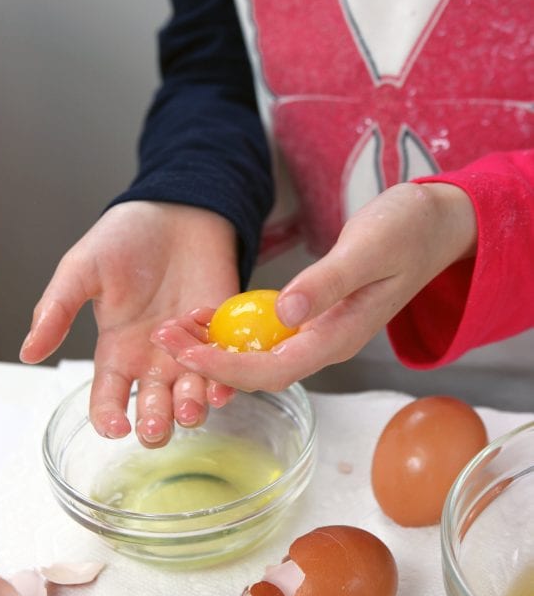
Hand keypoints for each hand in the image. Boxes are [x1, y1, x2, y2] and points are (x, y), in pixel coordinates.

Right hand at [20, 201, 238, 445]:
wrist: (177, 211)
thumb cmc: (125, 238)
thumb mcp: (82, 269)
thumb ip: (57, 310)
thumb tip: (27, 352)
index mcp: (116, 351)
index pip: (108, 399)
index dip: (108, 418)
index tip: (114, 427)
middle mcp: (153, 360)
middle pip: (153, 408)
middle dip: (154, 423)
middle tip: (155, 427)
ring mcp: (190, 350)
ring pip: (190, 397)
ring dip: (190, 409)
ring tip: (187, 408)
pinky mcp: (222, 336)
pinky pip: (226, 369)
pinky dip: (225, 382)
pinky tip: (222, 386)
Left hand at [152, 182, 476, 390]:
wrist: (433, 225)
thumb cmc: (407, 231)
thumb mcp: (368, 250)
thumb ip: (328, 283)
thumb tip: (285, 314)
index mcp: (340, 337)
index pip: (274, 370)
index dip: (226, 367)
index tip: (186, 354)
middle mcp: (326, 343)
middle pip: (258, 370)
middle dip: (207, 360)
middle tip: (162, 337)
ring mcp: (320, 332)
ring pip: (258, 355)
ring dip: (214, 346)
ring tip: (172, 327)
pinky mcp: (313, 317)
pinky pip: (266, 335)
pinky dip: (234, 327)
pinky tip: (206, 313)